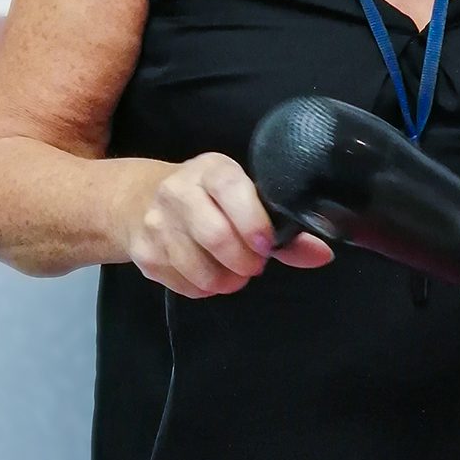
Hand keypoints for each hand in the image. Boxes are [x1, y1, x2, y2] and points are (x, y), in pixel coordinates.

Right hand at [122, 152, 332, 297]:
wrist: (136, 200)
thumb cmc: (206, 199)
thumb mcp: (239, 198)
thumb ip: (281, 229)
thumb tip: (322, 256)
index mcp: (211, 170)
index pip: (231, 189)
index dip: (252, 221)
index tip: (266, 245)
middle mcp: (178, 191)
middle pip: (215, 236)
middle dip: (244, 261)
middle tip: (254, 265)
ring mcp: (156, 224)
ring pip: (199, 269)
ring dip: (226, 281)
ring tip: (234, 273)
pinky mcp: (144, 255)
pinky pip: (185, 286)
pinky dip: (204, 289)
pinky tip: (208, 274)